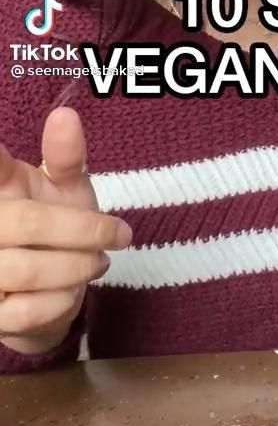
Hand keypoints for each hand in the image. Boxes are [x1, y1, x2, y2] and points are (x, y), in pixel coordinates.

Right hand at [0, 106, 130, 354]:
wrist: (45, 295)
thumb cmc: (55, 230)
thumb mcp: (65, 189)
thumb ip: (66, 157)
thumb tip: (66, 114)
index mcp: (0, 187)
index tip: (3, 153)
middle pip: (28, 223)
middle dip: (83, 231)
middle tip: (118, 235)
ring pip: (29, 270)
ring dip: (78, 268)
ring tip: (99, 262)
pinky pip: (28, 310)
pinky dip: (64, 300)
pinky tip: (73, 290)